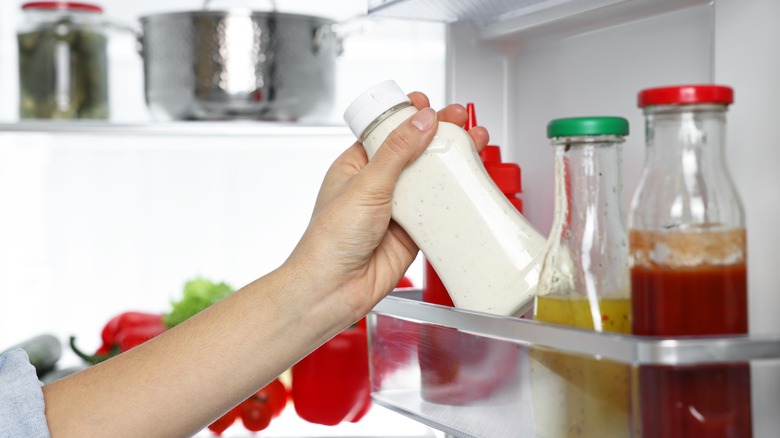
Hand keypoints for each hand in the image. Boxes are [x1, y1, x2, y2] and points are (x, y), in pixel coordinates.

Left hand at [286, 92, 489, 323]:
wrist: (333, 288)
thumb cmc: (329, 240)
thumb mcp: (365, 185)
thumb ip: (397, 151)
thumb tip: (421, 120)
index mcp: (356, 166)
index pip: (388, 131)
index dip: (410, 116)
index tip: (430, 105)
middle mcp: (378, 185)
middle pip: (416, 151)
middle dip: (440, 133)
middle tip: (460, 120)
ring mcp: (397, 208)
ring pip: (431, 179)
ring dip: (453, 162)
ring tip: (473, 142)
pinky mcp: (414, 232)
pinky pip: (439, 211)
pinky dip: (456, 198)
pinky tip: (469, 183)